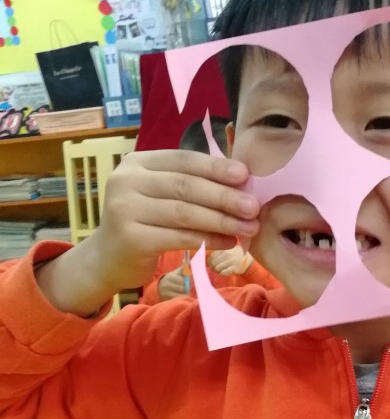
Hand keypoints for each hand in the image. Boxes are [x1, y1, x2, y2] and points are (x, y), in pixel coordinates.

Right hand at [37, 150, 257, 316]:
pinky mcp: (130, 238)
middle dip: (225, 196)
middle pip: (186, 186)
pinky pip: (179, 237)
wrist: (107, 259)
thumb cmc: (144, 222)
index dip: (216, 167)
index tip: (246, 175)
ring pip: (185, 213)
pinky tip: (230, 242)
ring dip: (222, 220)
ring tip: (249, 227)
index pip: (184, 160)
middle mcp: (126, 180)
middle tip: (254, 206)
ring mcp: (124, 209)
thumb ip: (191, 185)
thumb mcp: (161, 195)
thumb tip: (242, 184)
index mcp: (137, 162)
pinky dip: (209, 240)